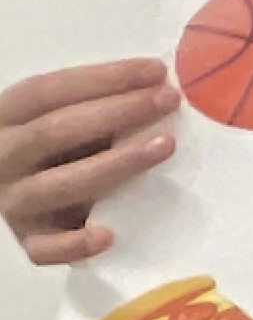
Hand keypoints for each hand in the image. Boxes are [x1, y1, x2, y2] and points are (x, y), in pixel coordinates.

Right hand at [2, 61, 179, 266]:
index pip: (47, 92)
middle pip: (54, 132)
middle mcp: (2, 158)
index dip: (102, 79)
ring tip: (165, 146)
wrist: (17, 191)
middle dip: (116, 112)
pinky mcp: (28, 239)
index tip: (156, 71)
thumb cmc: (58, 143)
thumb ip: (96, 103)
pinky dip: (73, 245)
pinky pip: (44, 249)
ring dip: (114, 165)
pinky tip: (108, 235)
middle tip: (168, 100)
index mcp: (6, 117)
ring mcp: (12, 202)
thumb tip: (159, 85)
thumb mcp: (64, 116)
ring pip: (56, 186)